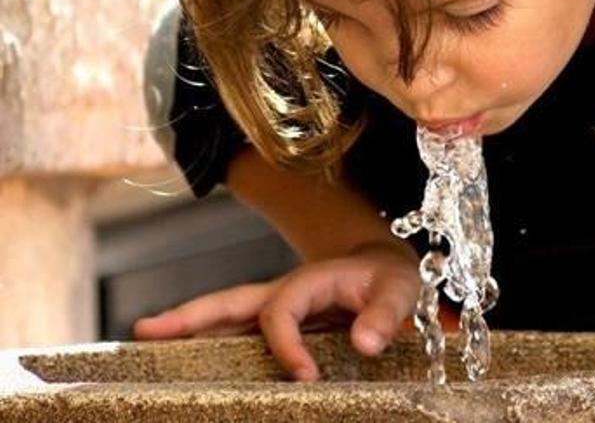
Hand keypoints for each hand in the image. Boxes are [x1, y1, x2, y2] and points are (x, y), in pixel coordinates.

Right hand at [133, 242, 420, 381]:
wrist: (383, 271)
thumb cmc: (388, 279)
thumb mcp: (398, 290)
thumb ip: (383, 315)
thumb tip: (364, 345)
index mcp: (307, 282)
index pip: (281, 313)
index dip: (287, 346)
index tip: (306, 377)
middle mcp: (283, 294)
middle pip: (228, 302)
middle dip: (188, 316)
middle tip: (143, 330)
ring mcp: (275, 310)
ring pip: (225, 319)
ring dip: (188, 332)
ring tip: (144, 348)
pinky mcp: (278, 328)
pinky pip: (241, 336)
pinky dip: (213, 348)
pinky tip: (192, 369)